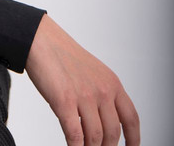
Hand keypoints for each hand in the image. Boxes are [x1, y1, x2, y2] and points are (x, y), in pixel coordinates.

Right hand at [26, 14, 139, 145]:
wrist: (40, 39)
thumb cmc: (62, 56)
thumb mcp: (92, 72)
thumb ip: (101, 94)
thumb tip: (102, 122)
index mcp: (112, 82)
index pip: (131, 118)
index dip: (133, 139)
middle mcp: (102, 90)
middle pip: (113, 133)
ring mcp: (84, 96)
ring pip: (96, 138)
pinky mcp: (64, 101)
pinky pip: (75, 135)